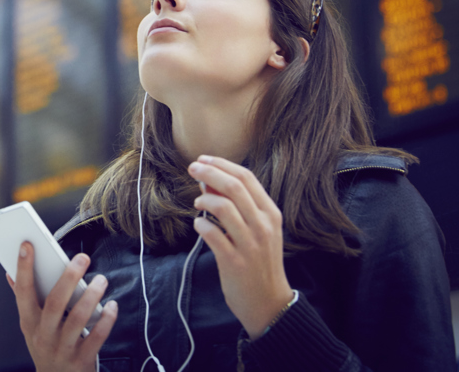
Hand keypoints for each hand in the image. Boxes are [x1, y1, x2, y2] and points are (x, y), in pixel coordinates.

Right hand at [7, 242, 117, 371]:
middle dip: (68, 278)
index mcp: (28, 323)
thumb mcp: (30, 327)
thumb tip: (9, 273)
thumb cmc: (45, 346)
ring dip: (91, 296)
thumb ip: (24, 300)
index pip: (22, 292)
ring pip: (77, 319)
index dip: (23, 268)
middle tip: (83, 257)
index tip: (27, 245)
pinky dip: (106, 320)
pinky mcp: (81, 360)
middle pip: (54, 303)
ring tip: (102, 279)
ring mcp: (62, 349)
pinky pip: (96, 337)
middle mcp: (43, 335)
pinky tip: (112, 306)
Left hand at [188, 155, 293, 339]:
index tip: (203, 159)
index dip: (222, 164)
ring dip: (204, 198)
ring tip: (197, 202)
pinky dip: (201, 225)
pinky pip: (212, 234)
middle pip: (234, 187)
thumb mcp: (257, 230)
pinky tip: (198, 224)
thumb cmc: (259, 261)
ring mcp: (250, 244)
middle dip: (209, 172)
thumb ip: (237, 205)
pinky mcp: (234, 262)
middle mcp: (263, 226)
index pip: (247, 177)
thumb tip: (208, 179)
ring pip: (223, 207)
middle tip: (191, 168)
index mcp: (271, 214)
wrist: (269, 303)